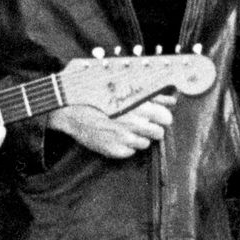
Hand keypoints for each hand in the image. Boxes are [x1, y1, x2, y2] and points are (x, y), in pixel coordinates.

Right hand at [48, 94, 176, 157]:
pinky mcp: (114, 150)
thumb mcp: (123, 87)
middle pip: (158, 133)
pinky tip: (113, 136)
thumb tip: (172, 100)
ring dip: (138, 138)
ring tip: (122, 128)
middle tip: (138, 123)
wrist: (68, 111)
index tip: (154, 115)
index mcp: (138, 106)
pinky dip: (125, 146)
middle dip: (151, 128)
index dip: (161, 116)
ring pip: (145, 143)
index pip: (166, 118)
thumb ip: (152, 94)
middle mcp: (133, 123)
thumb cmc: (94, 95)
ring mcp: (124, 139)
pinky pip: (129, 152)